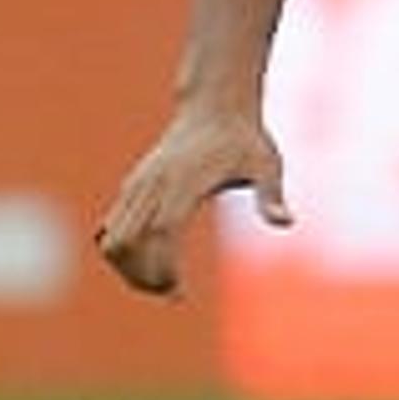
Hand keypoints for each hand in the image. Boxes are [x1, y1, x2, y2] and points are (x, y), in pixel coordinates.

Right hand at [95, 102, 290, 295]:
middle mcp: (153, 184)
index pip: (160, 234)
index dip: (162, 268)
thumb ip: (272, 196)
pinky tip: (152, 263)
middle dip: (143, 277)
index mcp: (183, 182)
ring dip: (130, 269)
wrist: (215, 106)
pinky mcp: (133, 187)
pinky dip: (123, 254)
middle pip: (127, 242)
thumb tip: (286, 223)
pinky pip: (112, 229)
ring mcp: (137, 185)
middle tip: (173, 293)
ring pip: (112, 239)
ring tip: (164, 284)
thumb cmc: (246, 139)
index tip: (178, 293)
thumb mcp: (268, 164)